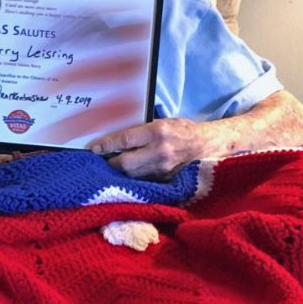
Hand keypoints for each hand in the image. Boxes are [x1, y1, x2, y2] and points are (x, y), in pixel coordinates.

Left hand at [89, 118, 203, 178]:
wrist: (208, 146)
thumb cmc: (183, 131)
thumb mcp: (162, 122)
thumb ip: (141, 131)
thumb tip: (118, 139)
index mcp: (157, 133)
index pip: (124, 140)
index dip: (106, 145)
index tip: (94, 148)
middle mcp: (159, 152)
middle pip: (124, 164)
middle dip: (110, 163)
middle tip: (102, 160)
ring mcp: (163, 169)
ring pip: (132, 175)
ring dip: (120, 172)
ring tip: (112, 167)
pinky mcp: (167, 180)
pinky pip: (143, 181)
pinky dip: (133, 178)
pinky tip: (128, 174)